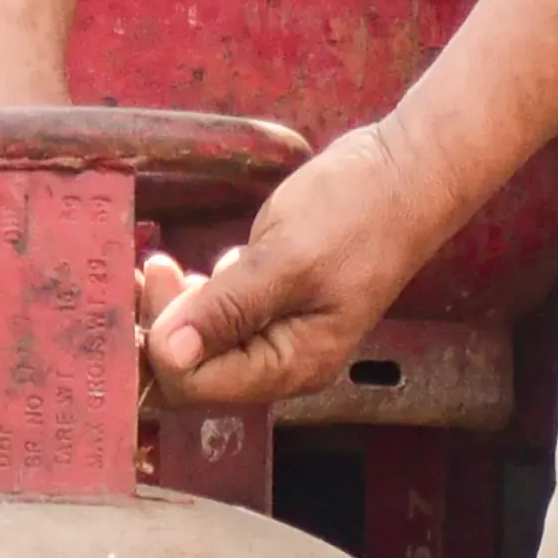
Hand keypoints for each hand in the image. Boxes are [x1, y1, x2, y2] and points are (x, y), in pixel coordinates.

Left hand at [140, 119, 469, 409]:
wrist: (406, 173)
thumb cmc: (358, 214)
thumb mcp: (286, 259)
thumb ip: (226, 309)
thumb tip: (168, 355)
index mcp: (291, 365)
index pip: (196, 384)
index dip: (161, 343)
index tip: (157, 279)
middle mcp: (281, 361)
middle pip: (194, 371)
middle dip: (160, 326)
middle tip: (152, 266)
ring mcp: (277, 333)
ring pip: (201, 344)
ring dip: (174, 309)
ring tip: (166, 263)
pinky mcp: (273, 303)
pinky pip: (219, 318)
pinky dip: (198, 296)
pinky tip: (203, 266)